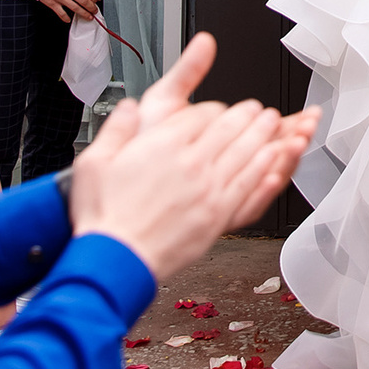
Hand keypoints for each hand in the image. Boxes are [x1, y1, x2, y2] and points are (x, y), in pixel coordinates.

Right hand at [68, 40, 314, 276]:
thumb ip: (116, 128)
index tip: (219, 109)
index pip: (201, 114)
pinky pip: (250, 186)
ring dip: (264, 135)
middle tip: (258, 109)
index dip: (214, 108)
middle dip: (248, 115)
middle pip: (230, 129)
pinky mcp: (218, 216)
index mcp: (163, 145)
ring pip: (246, 153)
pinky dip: (265, 170)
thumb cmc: (103, 218)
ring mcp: (209, 191)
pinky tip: (274, 163)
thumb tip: (129, 108)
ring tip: (274, 124)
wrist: (116, 260)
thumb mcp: (94, 162)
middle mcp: (191, 164)